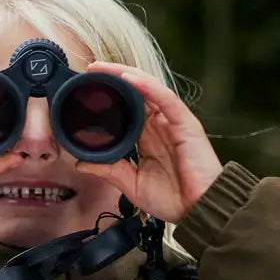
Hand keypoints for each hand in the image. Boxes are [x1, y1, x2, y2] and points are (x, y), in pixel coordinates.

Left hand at [74, 64, 222, 222]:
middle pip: (136, 92)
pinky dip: (147, 86)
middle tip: (91, 70)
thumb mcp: (132, 184)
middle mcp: (160, 125)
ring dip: (126, 75)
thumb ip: (109, 170)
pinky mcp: (185, 123)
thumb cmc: (173, 199)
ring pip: (148, 88)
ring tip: (103, 68)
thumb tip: (81, 163)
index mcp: (148, 137)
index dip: (109, 97)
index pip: (127, 108)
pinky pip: (165, 99)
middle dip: (114, 78)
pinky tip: (128, 79)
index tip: (85, 92)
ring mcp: (173, 122)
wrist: (198, 210)